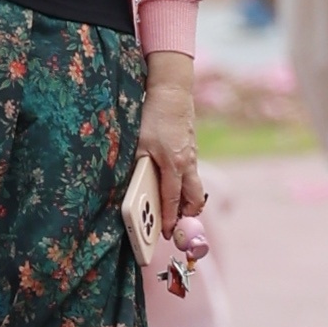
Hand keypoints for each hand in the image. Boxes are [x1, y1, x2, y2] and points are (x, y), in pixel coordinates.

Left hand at [142, 55, 204, 245]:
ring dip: (188, 199)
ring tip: (176, 208)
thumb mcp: (139, 143)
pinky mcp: (192, 148)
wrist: (172, 92)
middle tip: (177, 224)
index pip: (172, 200)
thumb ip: (138, 167)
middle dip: (187, 214)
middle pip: (194, 199)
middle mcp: (188, 163)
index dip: (170, 219)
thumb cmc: (153, 116)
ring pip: (195, 186)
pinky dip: (186, 183)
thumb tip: (132, 189)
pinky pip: (192, 173)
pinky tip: (174, 181)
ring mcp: (192, 156)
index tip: (167, 234)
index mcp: (174, 165)